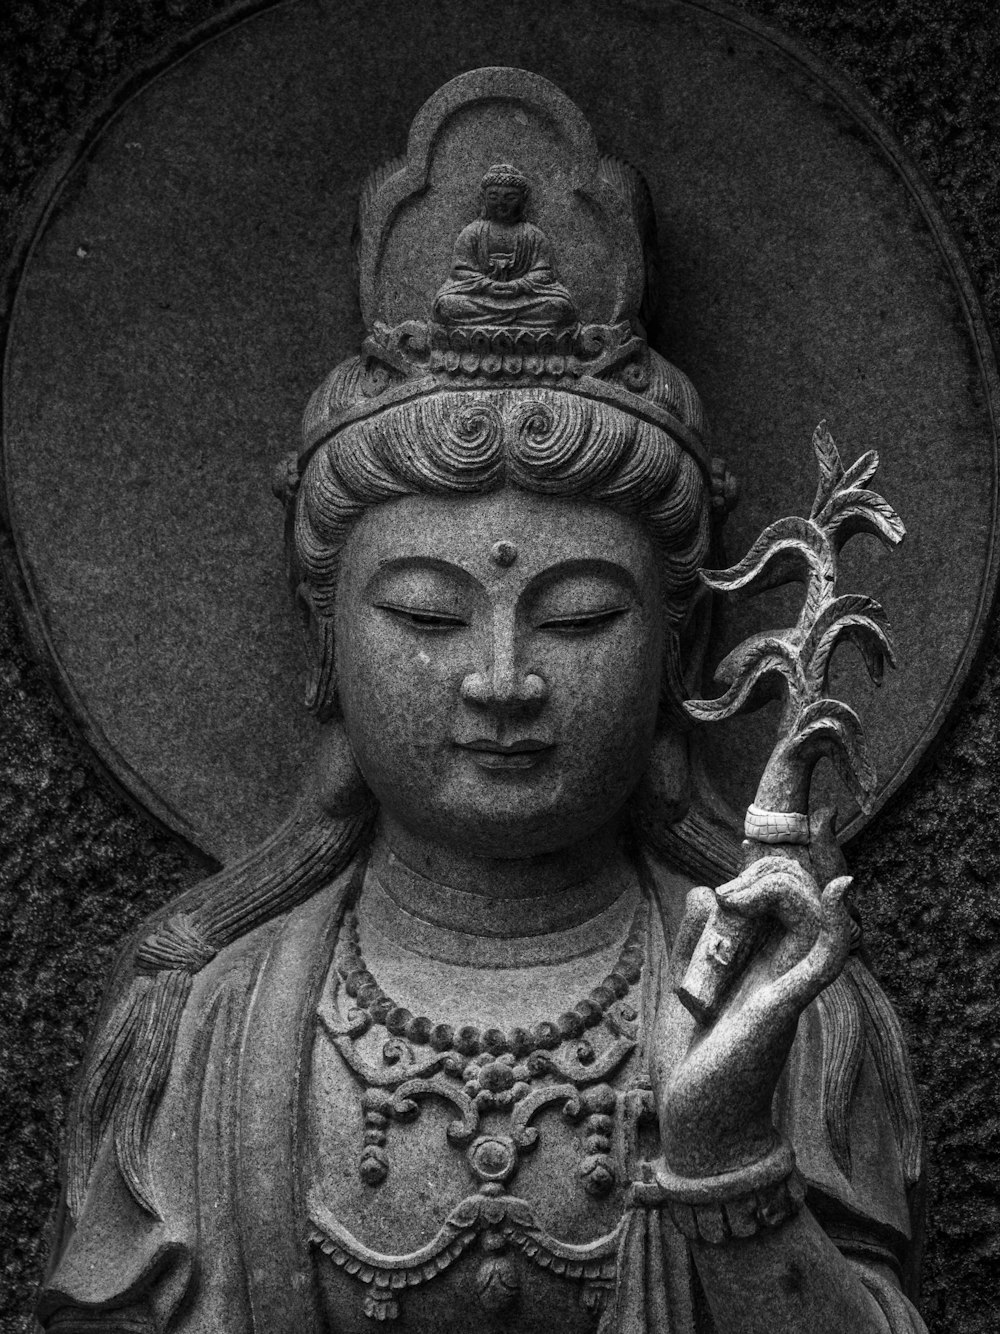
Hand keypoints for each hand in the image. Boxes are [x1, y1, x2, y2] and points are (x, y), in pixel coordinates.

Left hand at [652, 857, 851, 1178]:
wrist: (696, 1123)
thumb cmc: (691, 1057)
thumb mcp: (684, 983)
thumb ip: (696, 936)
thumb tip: (706, 889)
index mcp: (757, 958)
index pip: (783, 895)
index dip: (769, 865)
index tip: (737, 859)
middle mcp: (781, 967)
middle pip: (801, 893)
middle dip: (765, 872)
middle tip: (726, 896)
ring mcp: (788, 984)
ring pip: (814, 913)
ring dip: (777, 888)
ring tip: (734, 901)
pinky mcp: (786, 1005)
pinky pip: (825, 959)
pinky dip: (835, 925)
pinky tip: (838, 895)